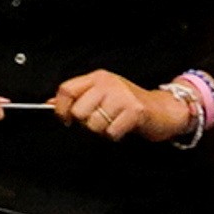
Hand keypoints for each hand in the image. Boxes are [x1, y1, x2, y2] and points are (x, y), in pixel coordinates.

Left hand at [45, 69, 191, 143]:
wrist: (164, 110)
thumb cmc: (130, 104)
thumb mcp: (102, 94)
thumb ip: (77, 98)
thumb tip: (50, 104)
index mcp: (97, 77)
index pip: (66, 89)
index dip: (61, 108)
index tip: (66, 119)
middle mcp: (108, 83)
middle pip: (79, 111)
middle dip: (86, 123)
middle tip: (100, 121)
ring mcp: (122, 96)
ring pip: (94, 124)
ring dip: (102, 130)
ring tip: (113, 123)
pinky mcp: (134, 111)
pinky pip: (111, 132)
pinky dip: (115, 136)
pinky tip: (123, 128)